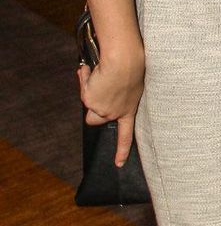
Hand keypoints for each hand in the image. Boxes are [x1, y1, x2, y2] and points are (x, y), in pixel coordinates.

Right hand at [78, 50, 144, 166]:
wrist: (123, 61)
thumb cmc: (131, 67)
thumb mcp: (131, 85)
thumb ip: (117, 94)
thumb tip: (105, 93)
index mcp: (128, 111)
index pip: (126, 136)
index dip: (121, 151)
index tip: (119, 164)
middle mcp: (114, 114)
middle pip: (94, 120)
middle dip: (91, 109)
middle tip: (98, 91)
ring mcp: (101, 109)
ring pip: (87, 102)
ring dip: (89, 90)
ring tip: (100, 75)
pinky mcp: (90, 100)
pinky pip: (83, 87)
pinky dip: (85, 78)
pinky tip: (93, 71)